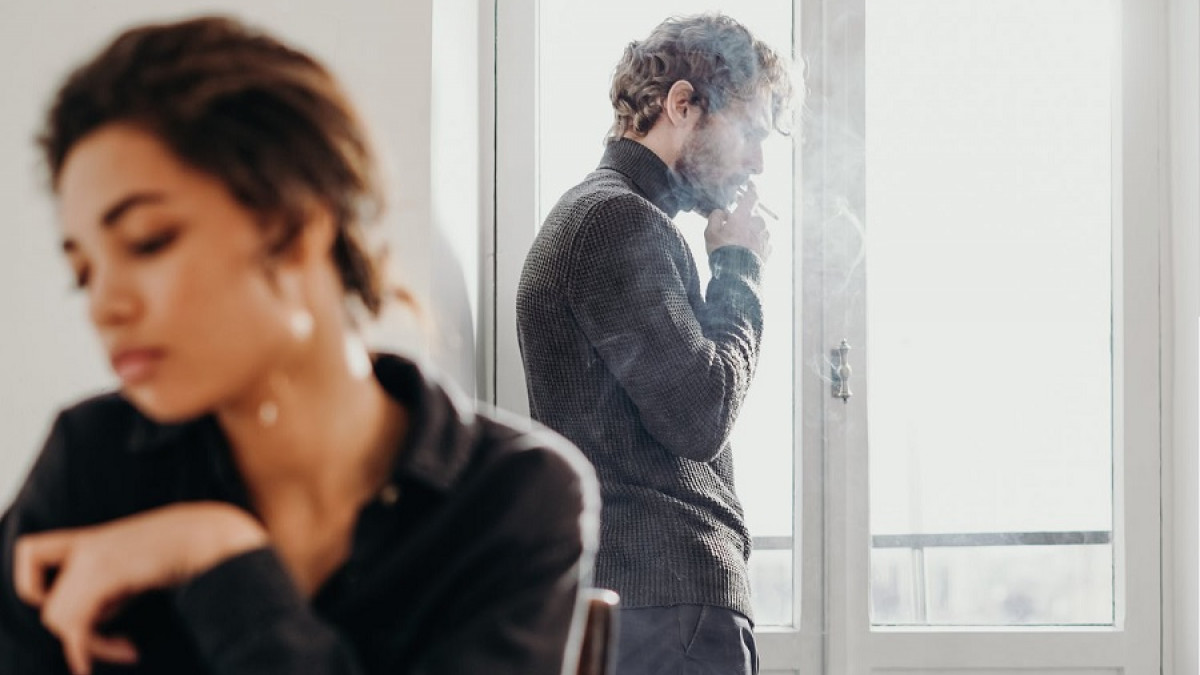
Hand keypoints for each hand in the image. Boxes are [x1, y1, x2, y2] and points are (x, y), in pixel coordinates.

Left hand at [14, 502, 267, 674]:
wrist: (214, 534)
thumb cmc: (193, 549)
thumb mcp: (145, 565)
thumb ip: (119, 581)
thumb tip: (111, 608)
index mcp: (94, 539)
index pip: (31, 552)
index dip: (36, 586)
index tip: (80, 606)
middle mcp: (88, 545)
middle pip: (50, 605)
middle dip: (79, 633)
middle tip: (121, 644)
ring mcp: (94, 556)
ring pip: (59, 619)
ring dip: (92, 645)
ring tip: (129, 648)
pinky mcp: (105, 571)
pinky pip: (78, 624)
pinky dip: (95, 649)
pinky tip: (131, 651)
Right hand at [703, 185, 770, 260]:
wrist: (737, 275)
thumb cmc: (722, 251)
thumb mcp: (710, 232)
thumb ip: (715, 217)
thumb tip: (722, 212)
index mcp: (745, 215)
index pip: (752, 195)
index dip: (752, 188)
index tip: (750, 184)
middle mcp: (759, 223)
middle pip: (753, 214)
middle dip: (744, 218)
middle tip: (732, 229)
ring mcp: (766, 237)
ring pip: (758, 228)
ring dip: (750, 232)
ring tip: (737, 245)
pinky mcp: (769, 249)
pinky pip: (762, 241)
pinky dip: (755, 243)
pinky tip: (745, 252)